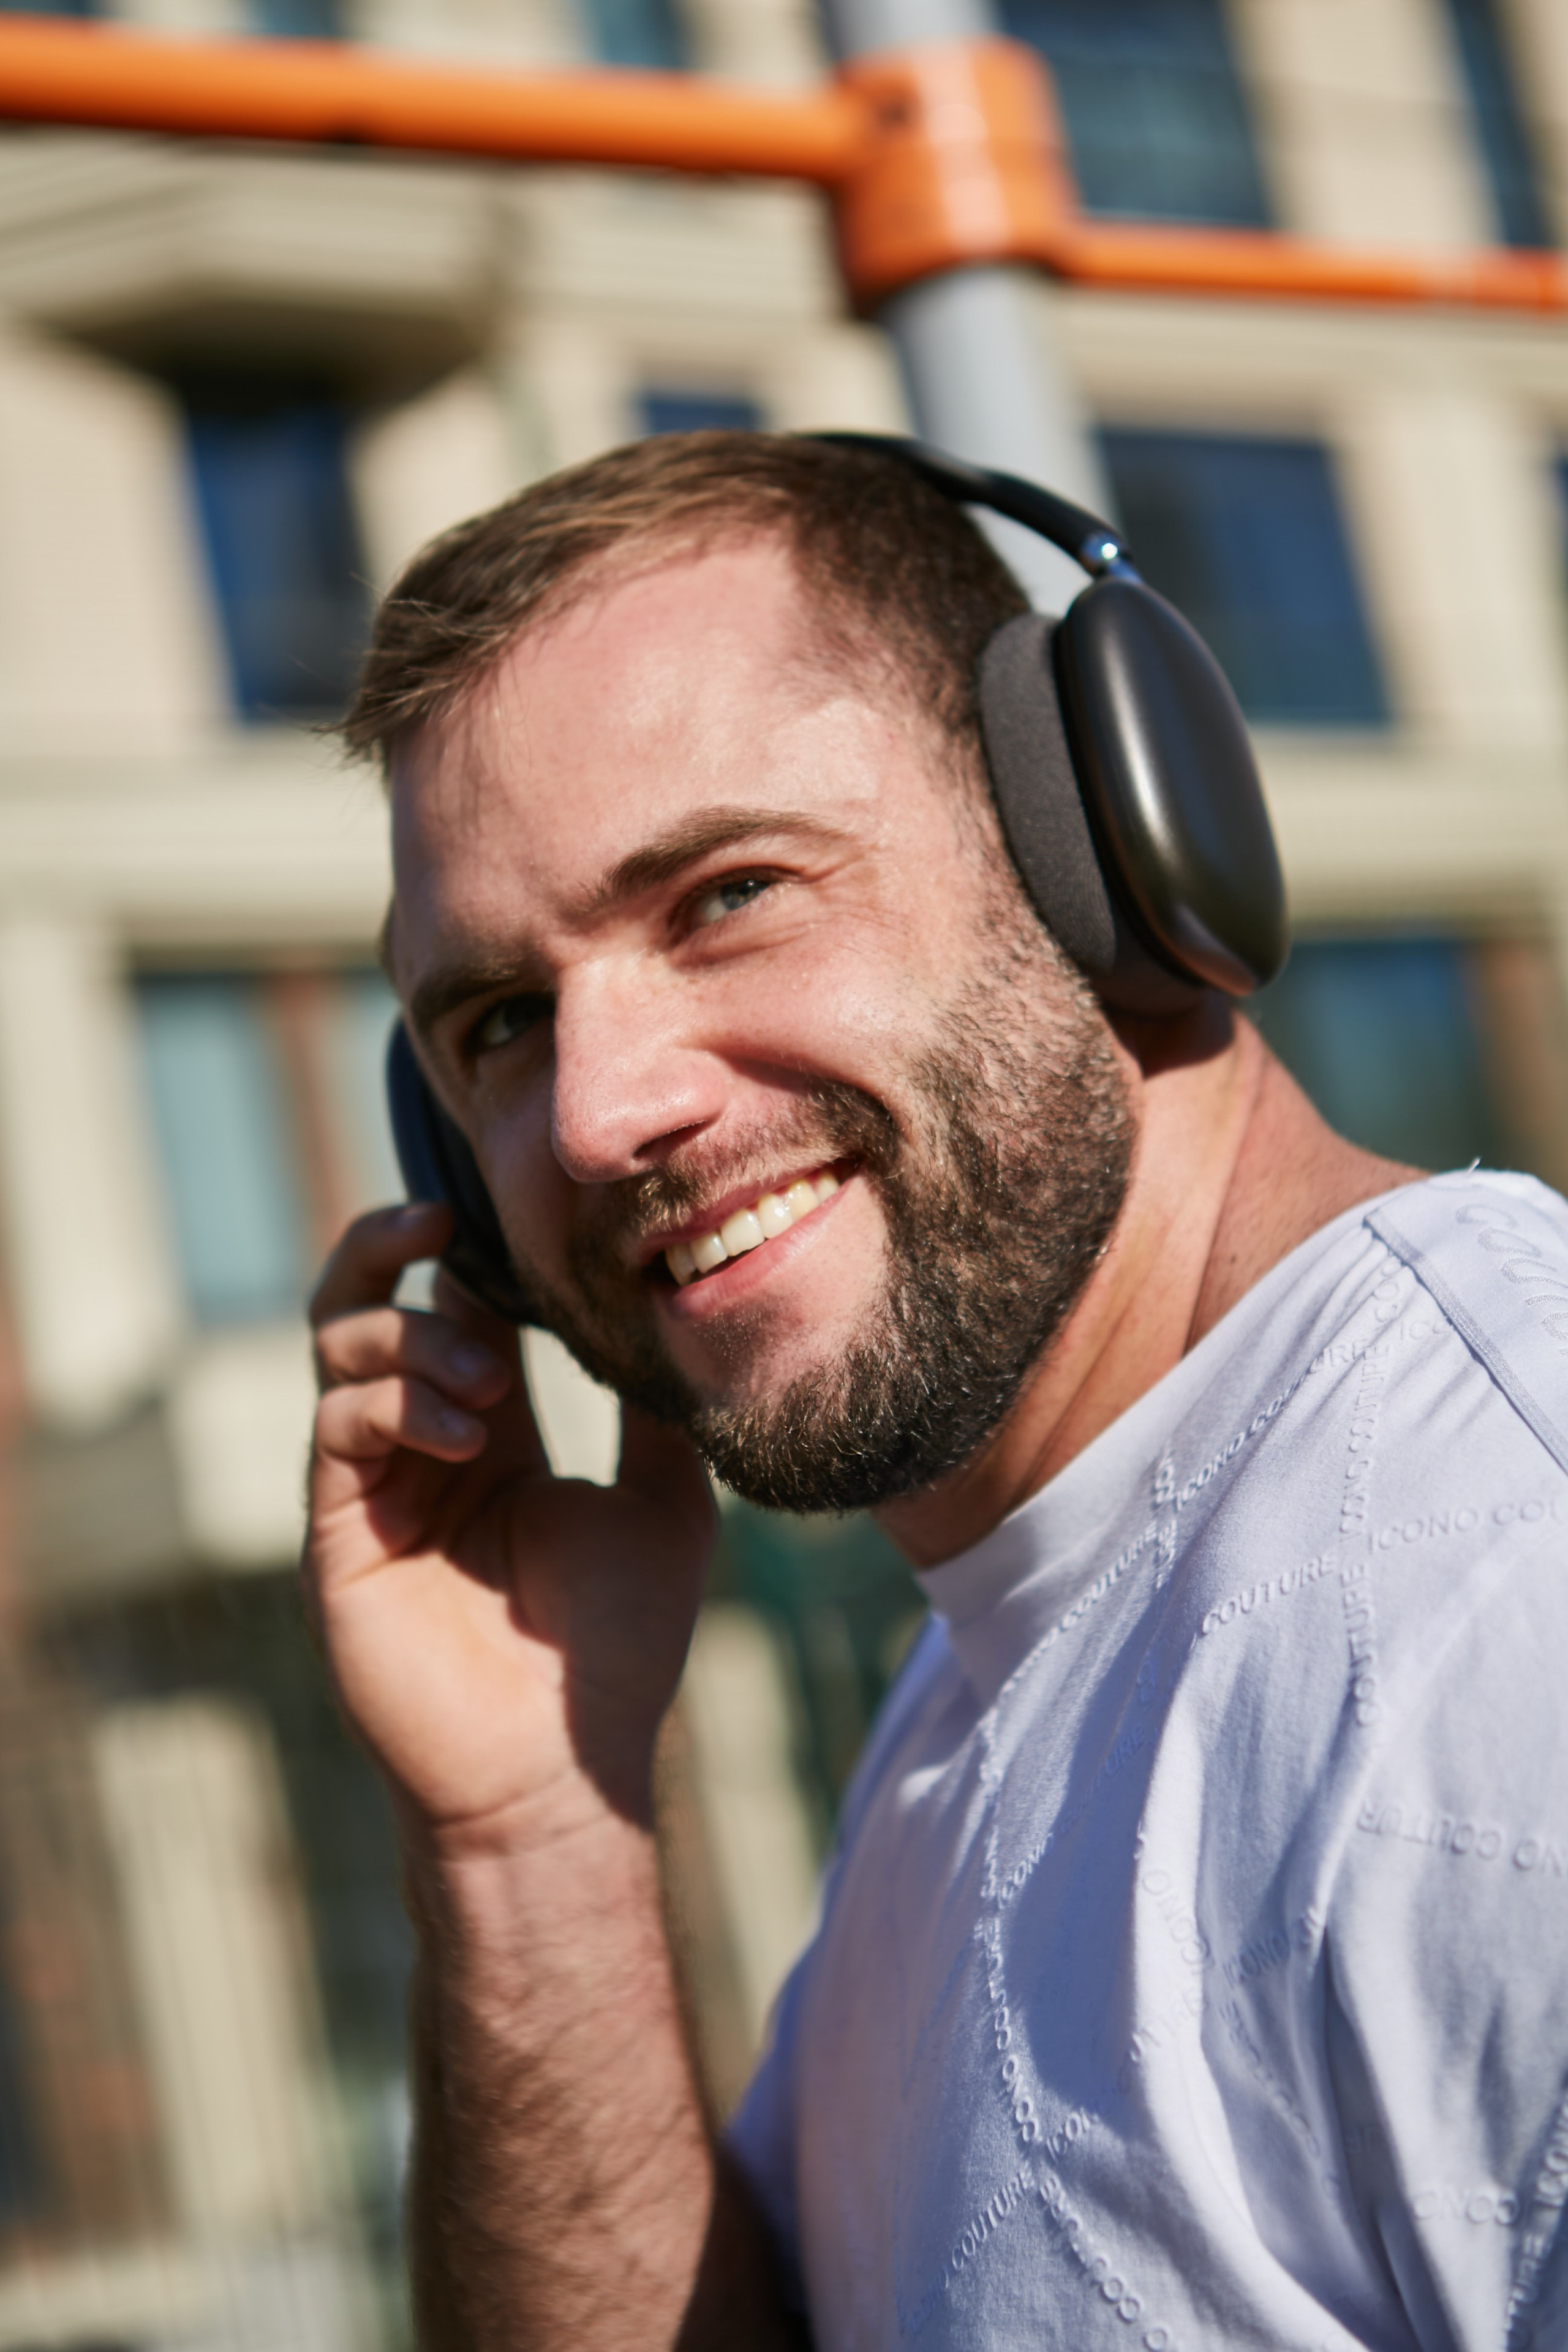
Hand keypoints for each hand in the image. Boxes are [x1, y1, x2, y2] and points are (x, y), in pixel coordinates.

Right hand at [304, 1203, 714, 1847]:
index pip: (451, 1308)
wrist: (563, 1767)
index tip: (502, 1203)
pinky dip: (398, 1404)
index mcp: (488, 1436)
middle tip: (441, 1221)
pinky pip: (338, 1426)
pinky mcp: (338, 1534)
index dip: (466, 1248)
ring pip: (341, 1350)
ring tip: (491, 1387)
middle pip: (365, 1306)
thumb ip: (653, 1412)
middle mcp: (418, 1449)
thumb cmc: (617, 1649)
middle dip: (388, 1245)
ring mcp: (370, 1489)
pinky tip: (469, 1435)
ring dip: (416, 1341)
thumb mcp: (664, 1502)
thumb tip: (670, 1316)